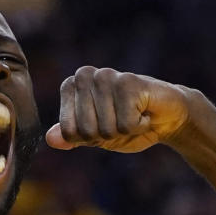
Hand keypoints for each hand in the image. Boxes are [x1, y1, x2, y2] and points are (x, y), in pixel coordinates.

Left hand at [46, 67, 190, 152]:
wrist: (166, 117)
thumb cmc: (127, 125)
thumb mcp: (94, 136)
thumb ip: (72, 137)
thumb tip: (49, 139)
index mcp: (70, 86)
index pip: (68, 131)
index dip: (90, 138)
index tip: (104, 126)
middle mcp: (84, 75)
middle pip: (86, 131)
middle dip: (107, 135)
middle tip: (122, 120)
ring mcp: (106, 76)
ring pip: (105, 129)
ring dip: (124, 131)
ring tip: (134, 114)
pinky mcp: (128, 81)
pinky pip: (126, 124)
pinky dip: (139, 126)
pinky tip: (145, 112)